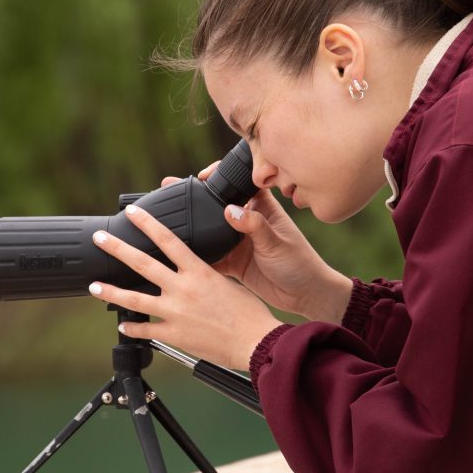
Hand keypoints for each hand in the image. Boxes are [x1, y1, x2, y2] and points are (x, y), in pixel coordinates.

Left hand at [87, 203, 282, 369]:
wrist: (254, 341)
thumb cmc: (248, 313)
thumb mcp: (227, 282)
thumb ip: (203, 274)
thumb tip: (190, 267)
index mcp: (198, 272)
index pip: (168, 240)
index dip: (147, 223)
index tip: (132, 213)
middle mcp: (183, 289)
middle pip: (142, 264)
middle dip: (117, 249)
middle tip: (100, 239)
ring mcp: (175, 313)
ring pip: (134, 300)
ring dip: (111, 291)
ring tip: (93, 285)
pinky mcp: (174, 335)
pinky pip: (146, 330)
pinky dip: (132, 329)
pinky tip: (122, 326)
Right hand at [160, 163, 352, 322]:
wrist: (305, 296)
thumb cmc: (300, 264)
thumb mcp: (277, 243)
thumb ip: (254, 226)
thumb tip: (230, 210)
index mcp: (262, 208)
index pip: (239, 182)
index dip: (219, 175)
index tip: (202, 176)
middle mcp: (247, 221)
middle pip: (217, 204)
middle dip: (196, 197)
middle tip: (171, 188)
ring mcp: (238, 241)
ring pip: (210, 229)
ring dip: (193, 225)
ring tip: (166, 217)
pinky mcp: (233, 262)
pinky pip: (210, 254)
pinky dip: (196, 254)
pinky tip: (176, 252)